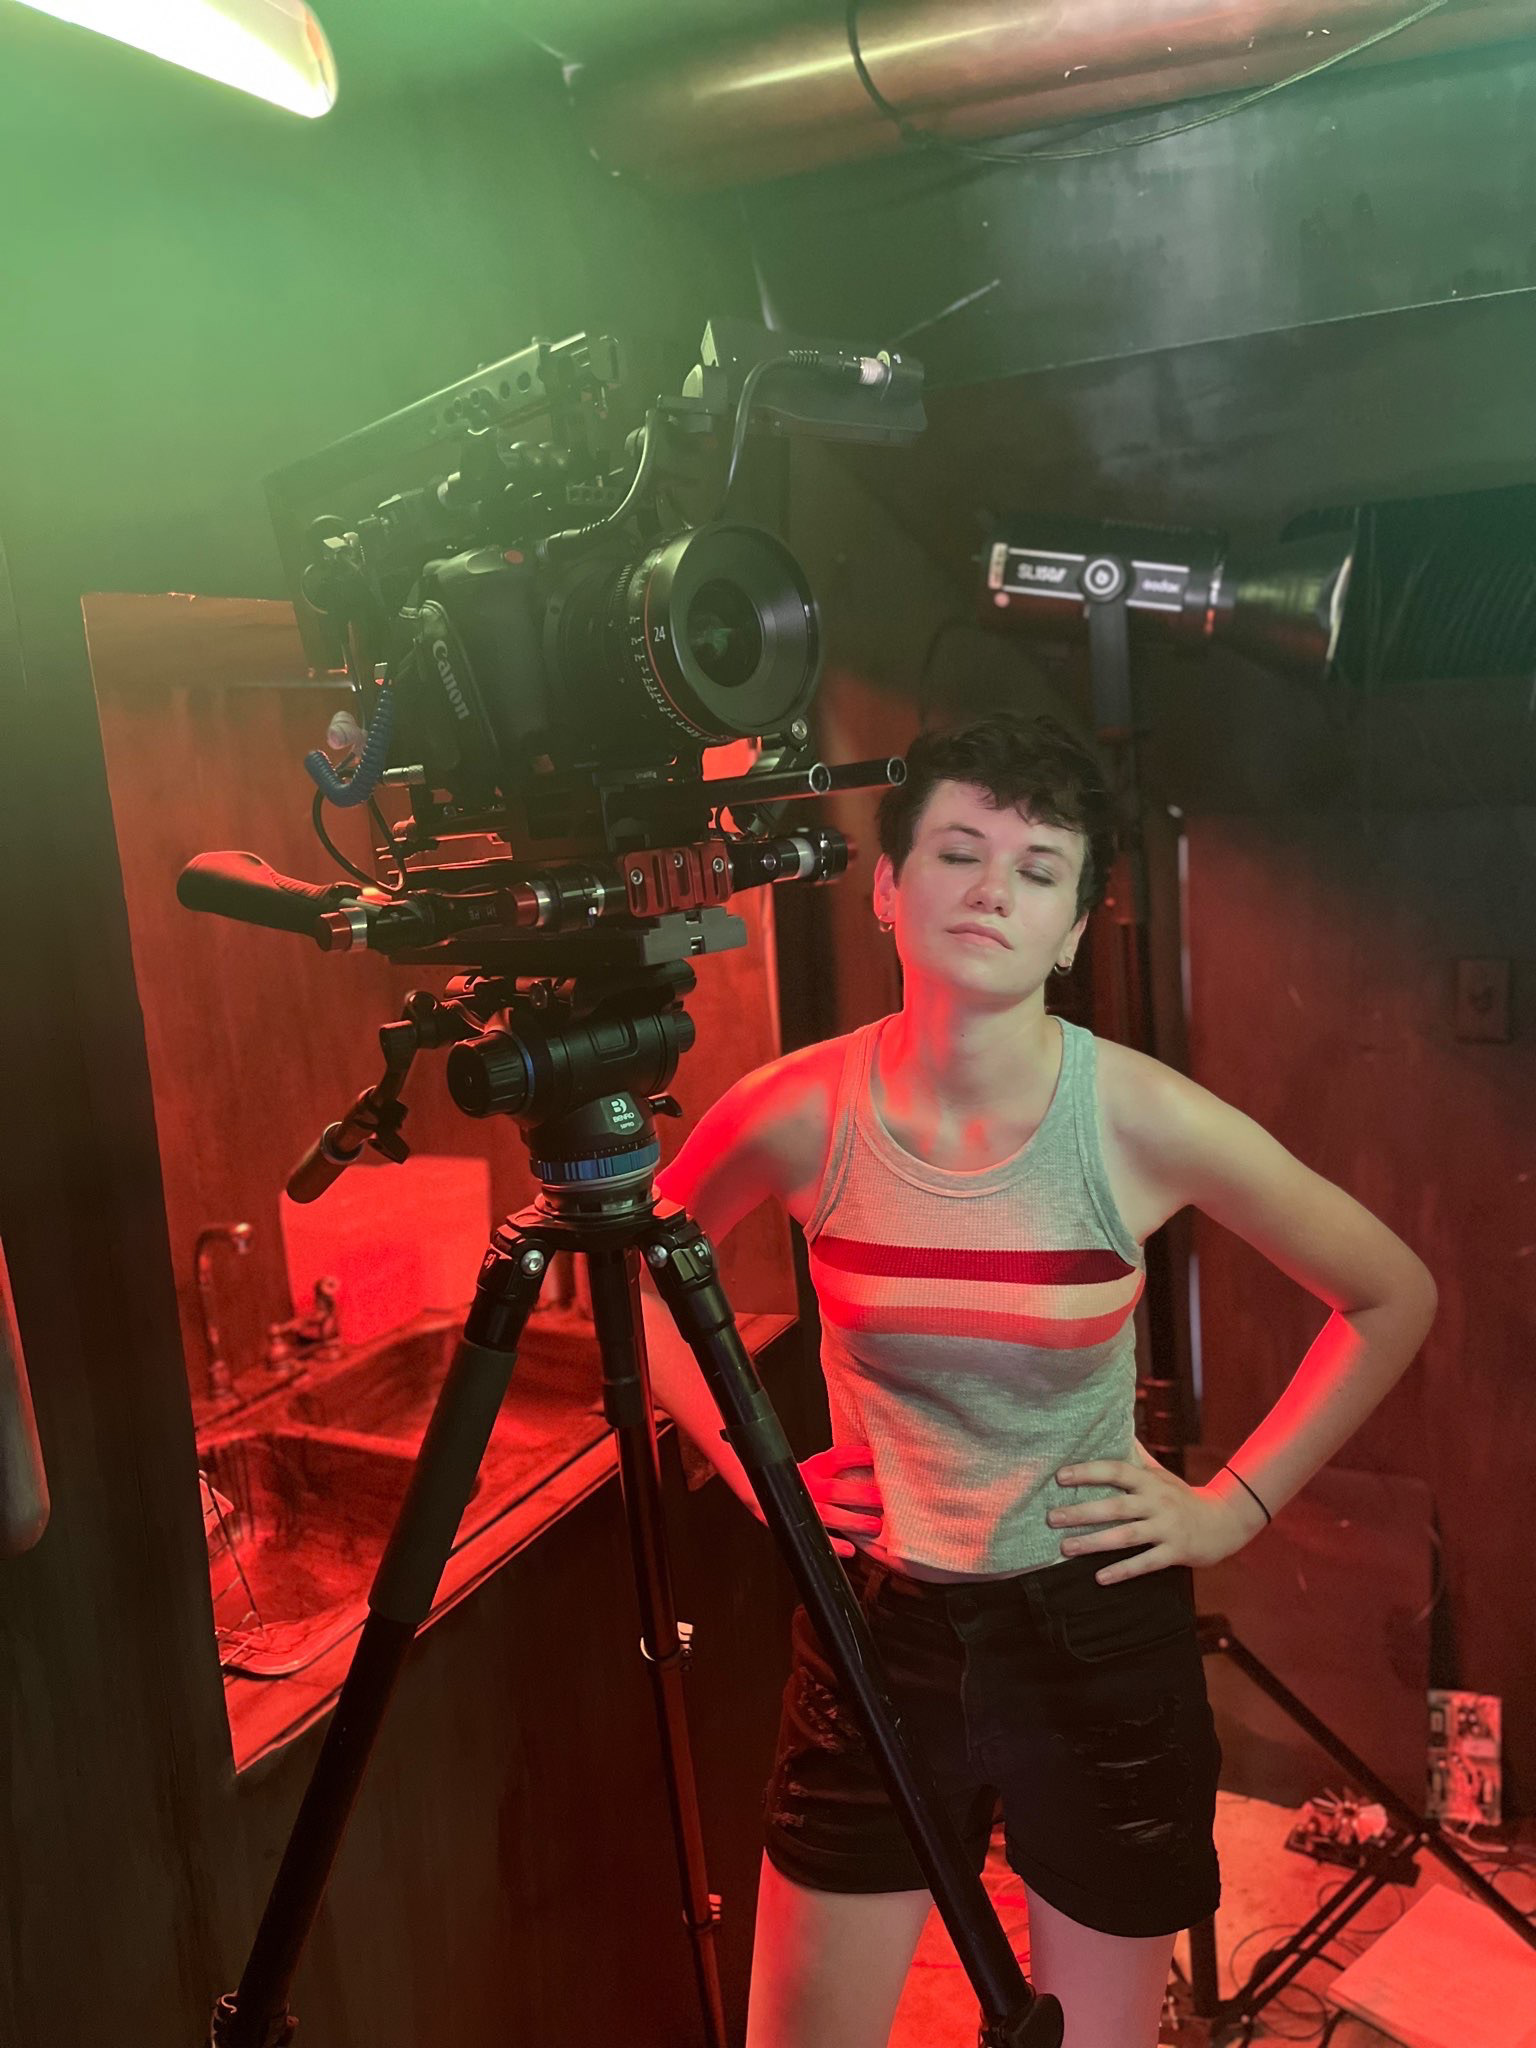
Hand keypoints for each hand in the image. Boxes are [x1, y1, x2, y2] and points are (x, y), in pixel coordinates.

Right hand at [800, 1443, 882, 1558]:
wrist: (764, 1494)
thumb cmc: (798, 1482)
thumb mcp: (815, 1469)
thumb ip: (838, 1468)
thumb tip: (872, 1462)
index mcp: (812, 1469)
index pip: (836, 1459)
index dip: (856, 1457)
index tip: (875, 1458)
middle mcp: (807, 1487)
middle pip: (834, 1490)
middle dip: (860, 1495)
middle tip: (881, 1499)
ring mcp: (803, 1508)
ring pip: (827, 1515)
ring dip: (852, 1521)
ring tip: (874, 1526)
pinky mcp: (797, 1526)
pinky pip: (816, 1537)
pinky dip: (833, 1545)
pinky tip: (849, 1550)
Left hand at [1047, 1439, 1268, 1583]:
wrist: (1224, 1522)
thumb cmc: (1181, 1496)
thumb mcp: (1160, 1474)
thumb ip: (1136, 1456)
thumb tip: (1115, 1427)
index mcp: (1150, 1481)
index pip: (1115, 1471)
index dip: (1088, 1472)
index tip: (1060, 1477)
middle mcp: (1157, 1502)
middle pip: (1115, 1506)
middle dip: (1081, 1512)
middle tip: (1051, 1517)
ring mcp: (1167, 1528)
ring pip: (1126, 1536)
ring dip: (1093, 1543)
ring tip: (1065, 1548)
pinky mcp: (1175, 1552)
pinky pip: (1146, 1562)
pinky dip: (1122, 1570)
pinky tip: (1100, 1578)